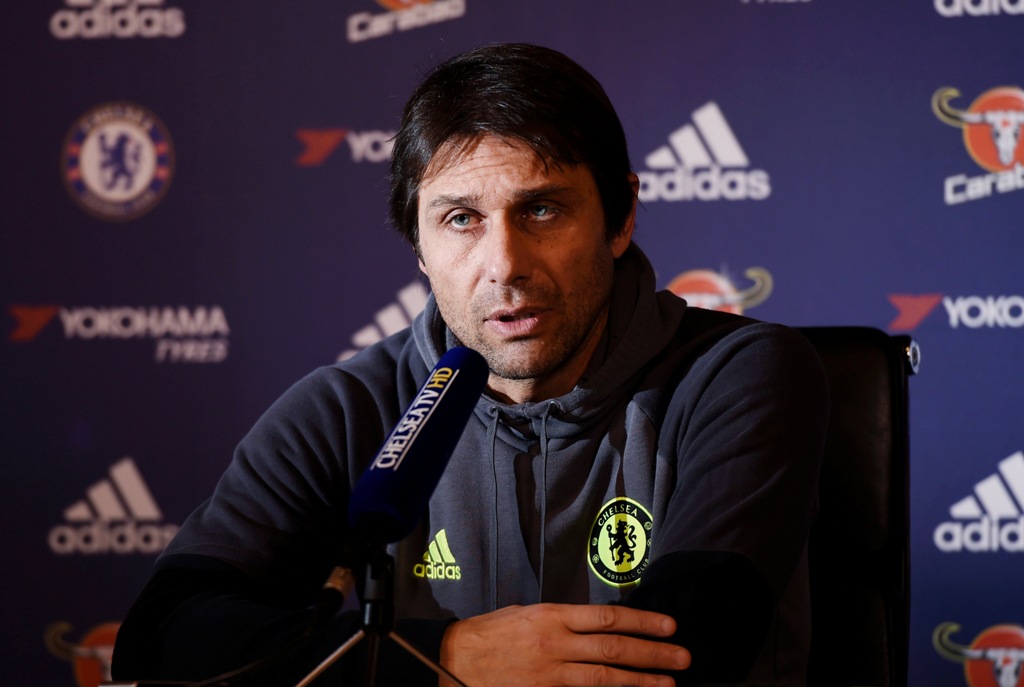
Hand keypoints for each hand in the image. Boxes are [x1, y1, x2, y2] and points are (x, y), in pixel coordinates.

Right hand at [438, 603, 689, 686]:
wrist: (454, 659)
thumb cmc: (490, 634)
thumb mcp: (528, 614)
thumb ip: (563, 621)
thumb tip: (599, 626)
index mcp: (552, 616)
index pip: (608, 617)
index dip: (642, 622)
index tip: (668, 626)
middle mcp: (555, 644)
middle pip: (614, 648)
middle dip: (653, 653)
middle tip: (682, 657)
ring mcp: (550, 674)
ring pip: (605, 678)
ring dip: (641, 681)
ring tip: (668, 683)